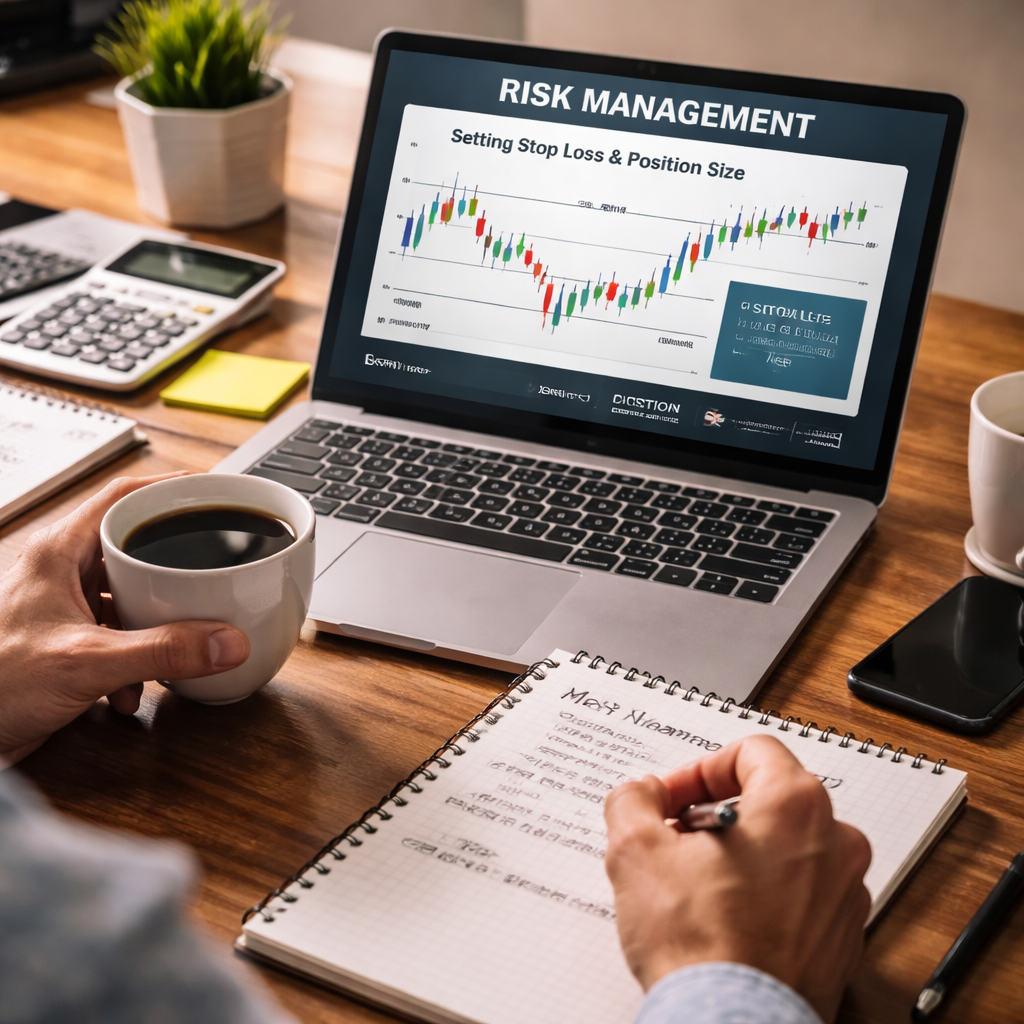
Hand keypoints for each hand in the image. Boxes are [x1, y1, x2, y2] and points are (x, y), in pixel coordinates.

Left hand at [0, 475, 249, 764]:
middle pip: (133, 548)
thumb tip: (226, 641)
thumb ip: (162, 651)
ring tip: (179, 641)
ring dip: (156, 625)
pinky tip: (136, 688)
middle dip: (174, 570)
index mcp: (58, 553)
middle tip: (209, 574)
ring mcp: (63, 608)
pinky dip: (135, 661)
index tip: (211, 494)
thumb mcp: (85, 662)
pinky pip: (116, 636)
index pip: (123, 498)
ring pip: (128, 596)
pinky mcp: (65, 643)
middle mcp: (61, 573)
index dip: (170, 490)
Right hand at [604, 735, 870, 1022]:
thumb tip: (640, 793)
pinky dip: (764, 897)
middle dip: (715, 815)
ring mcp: (845, 896)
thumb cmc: (701, 946)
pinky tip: (722, 921)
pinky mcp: (842, 941)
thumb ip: (632, 799)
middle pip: (769, 799)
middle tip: (675, 841)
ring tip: (694, 886)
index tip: (671, 800)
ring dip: (740, 856)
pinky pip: (800, 896)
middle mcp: (836, 843)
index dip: (698, 770)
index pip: (750, 752)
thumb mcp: (636, 849)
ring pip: (786, 849)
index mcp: (797, 805)